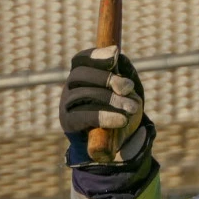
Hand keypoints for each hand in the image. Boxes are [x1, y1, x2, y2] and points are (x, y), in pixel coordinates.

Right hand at [59, 46, 146, 165]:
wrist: (110, 143)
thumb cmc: (118, 112)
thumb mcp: (125, 92)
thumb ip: (123, 74)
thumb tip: (119, 58)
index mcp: (82, 76)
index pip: (82, 60)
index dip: (96, 55)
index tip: (115, 54)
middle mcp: (70, 87)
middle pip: (80, 75)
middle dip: (106, 78)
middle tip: (129, 88)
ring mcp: (66, 105)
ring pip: (83, 95)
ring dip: (110, 99)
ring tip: (132, 108)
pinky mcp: (69, 123)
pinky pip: (82, 116)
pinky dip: (103, 117)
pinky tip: (122, 120)